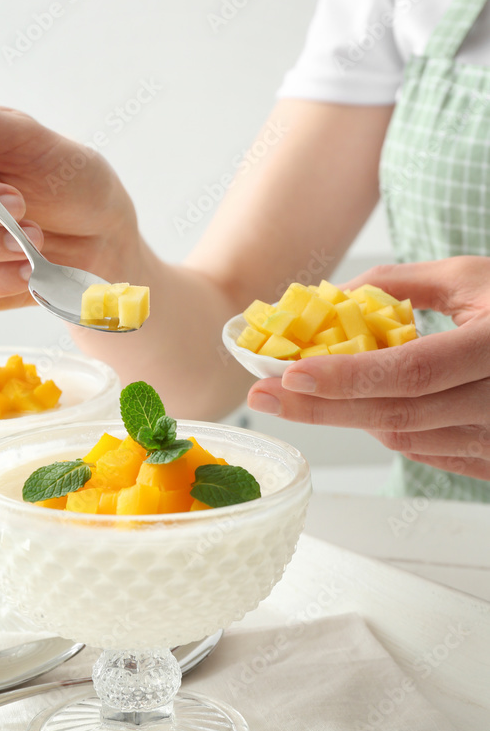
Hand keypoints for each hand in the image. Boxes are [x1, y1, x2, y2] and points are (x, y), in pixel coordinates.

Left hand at [248, 257, 489, 480]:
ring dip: (352, 417)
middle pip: (397, 416)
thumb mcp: (471, 277)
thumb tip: (330, 297)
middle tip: (262, 397)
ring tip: (309, 394)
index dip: (347, 379)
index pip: (412, 372)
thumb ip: (401, 283)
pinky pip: (428, 453)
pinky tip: (365, 408)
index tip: (287, 375)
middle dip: (321, 409)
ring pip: (407, 439)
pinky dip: (388, 427)